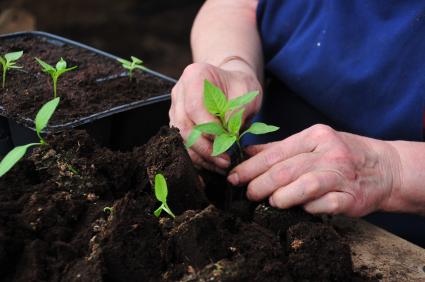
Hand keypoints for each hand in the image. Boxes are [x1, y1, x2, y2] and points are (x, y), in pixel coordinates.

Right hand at [169, 61, 261, 172]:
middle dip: (205, 148)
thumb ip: (237, 111)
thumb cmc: (240, 85)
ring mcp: (175, 109)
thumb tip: (227, 136)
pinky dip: (198, 157)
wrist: (233, 84)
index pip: (194, 107)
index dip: (209, 128)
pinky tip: (214, 164)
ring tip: (222, 165)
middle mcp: (180, 92)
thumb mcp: (246, 93)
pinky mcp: (178, 124)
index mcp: (194, 76)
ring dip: (201, 156)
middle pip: (184, 126)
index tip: (226, 140)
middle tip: (225, 161)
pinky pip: (183, 144)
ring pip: (181, 139)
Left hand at [227, 124, 401, 216]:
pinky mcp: (352, 197)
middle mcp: (329, 152)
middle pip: (286, 170)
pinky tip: (301, 209)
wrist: (384, 168)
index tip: (234, 177)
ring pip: (305, 186)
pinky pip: (324, 205)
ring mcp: (342, 174)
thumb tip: (247, 153)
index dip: (251, 167)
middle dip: (260, 184)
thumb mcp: (312, 143)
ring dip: (282, 197)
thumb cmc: (341, 154)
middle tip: (248, 193)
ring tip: (270, 201)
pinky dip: (308, 208)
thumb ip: (279, 149)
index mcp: (315, 136)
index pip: (276, 153)